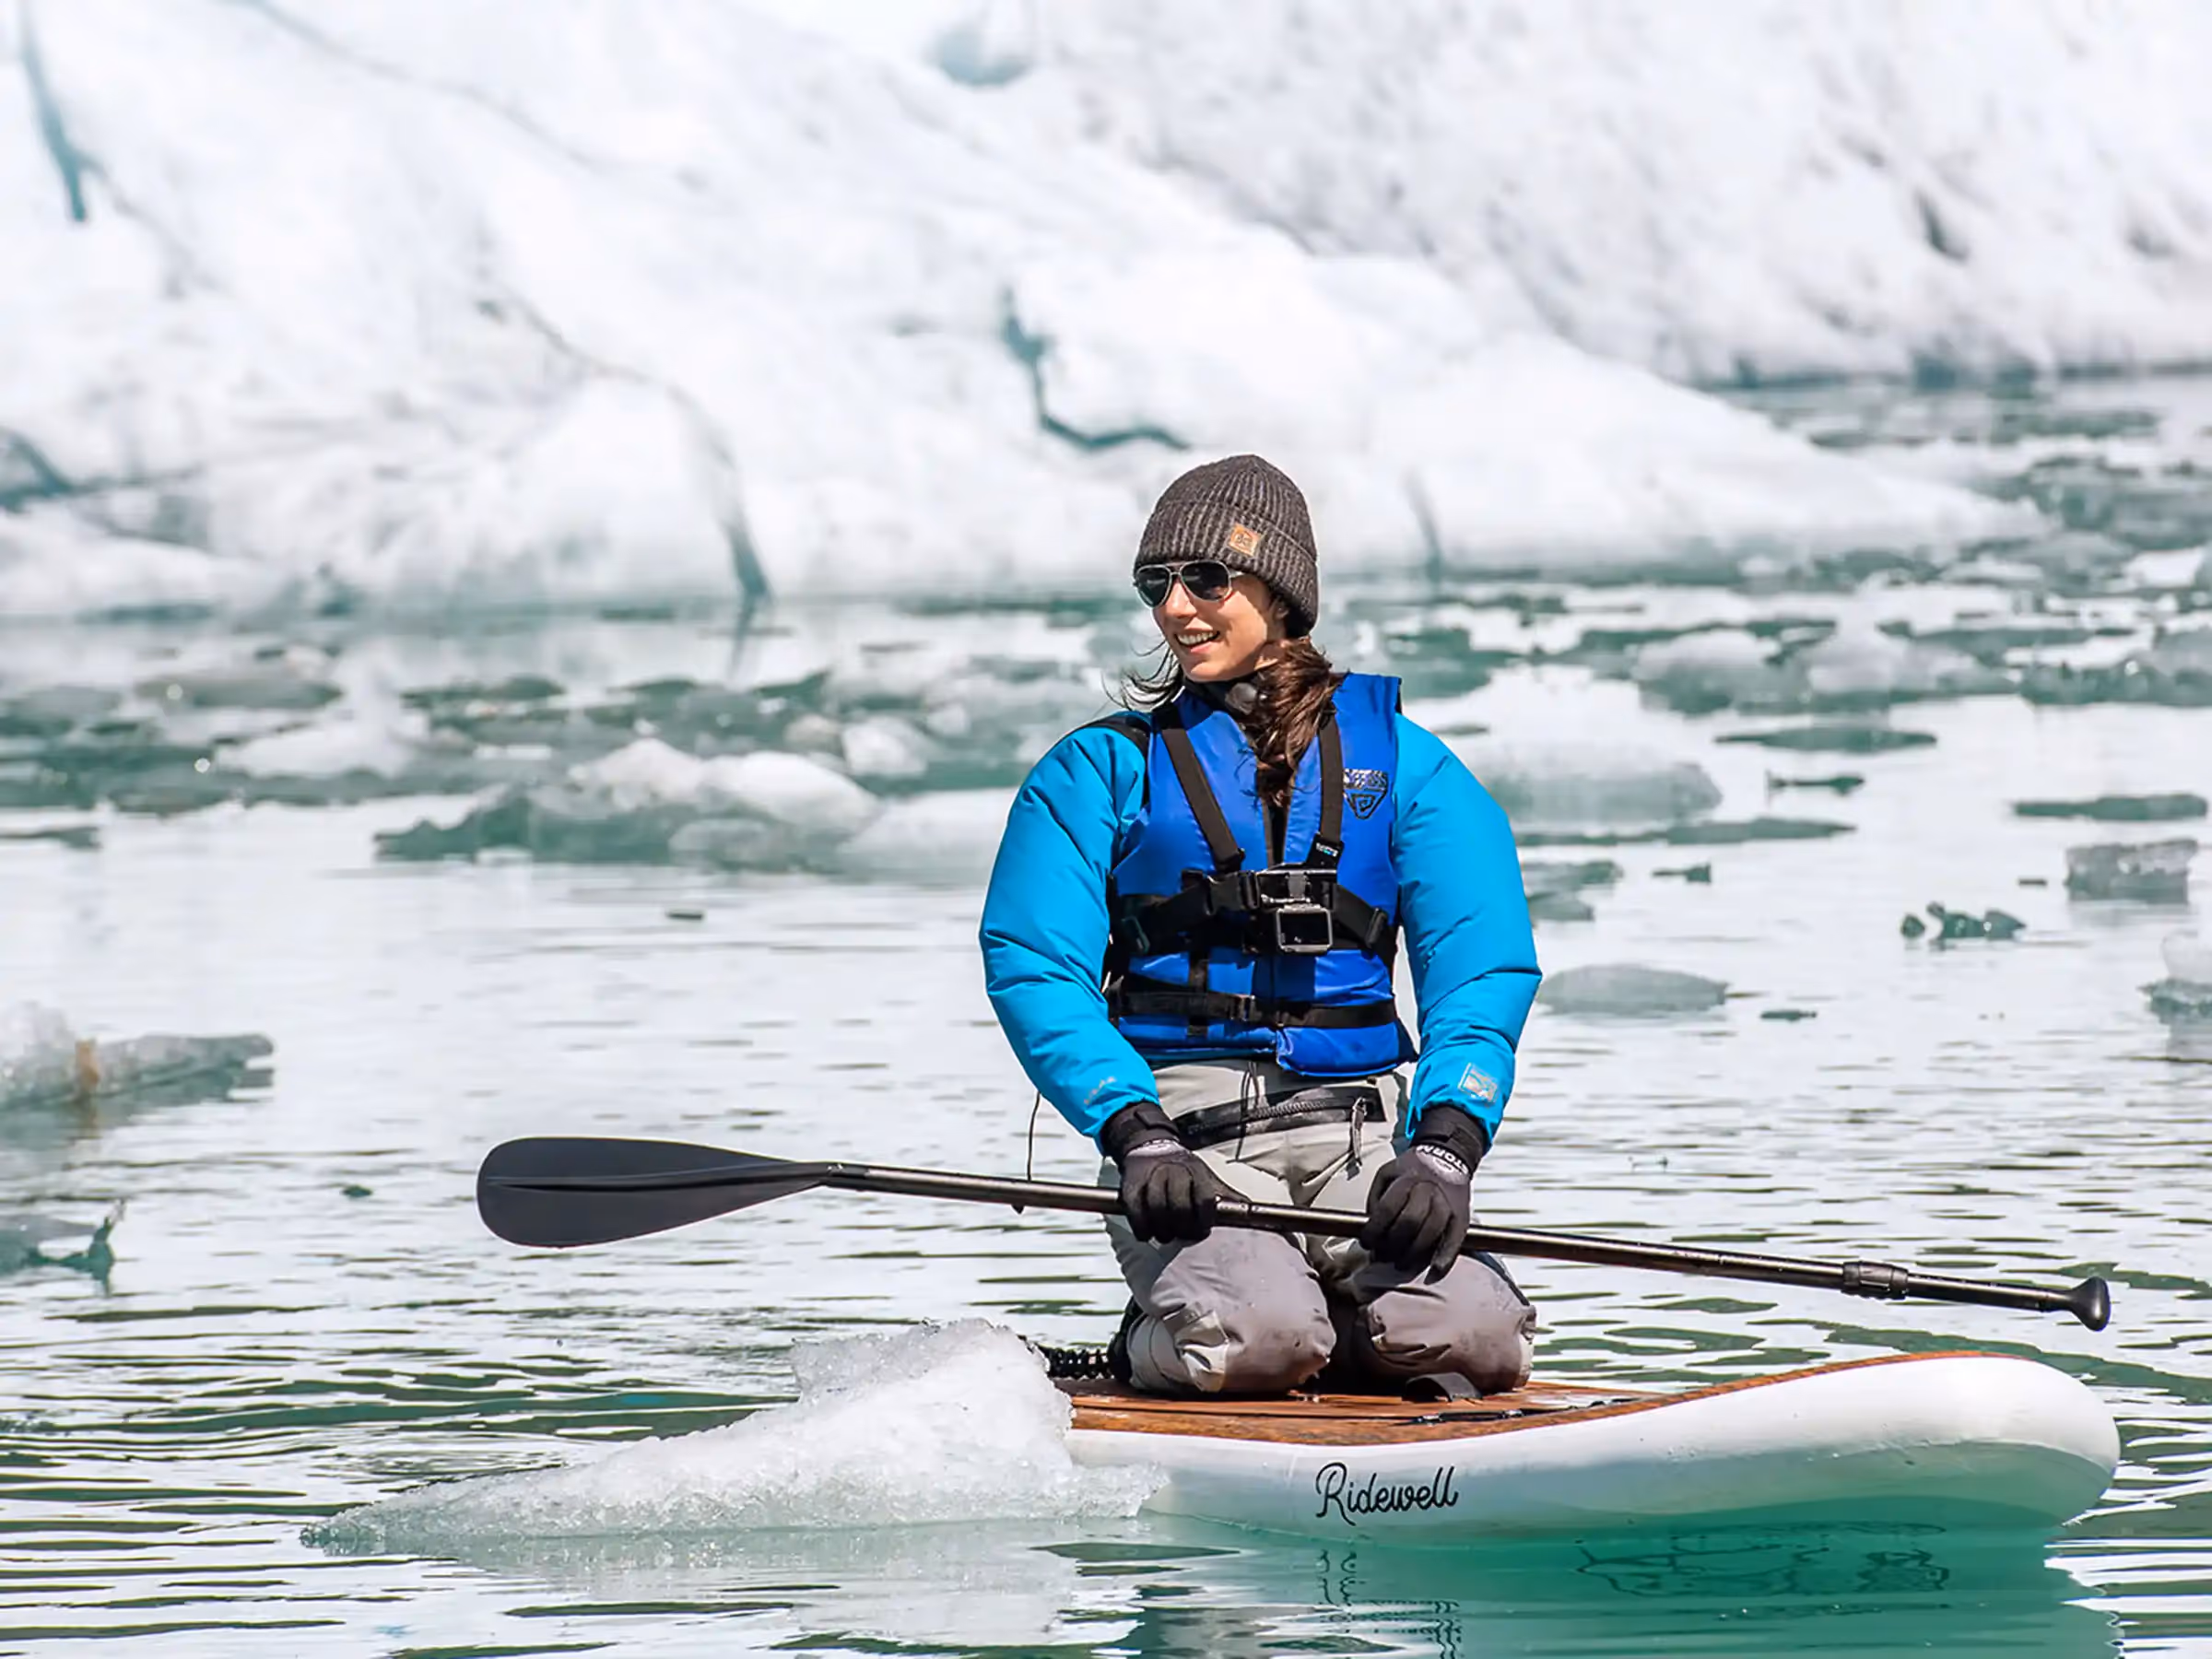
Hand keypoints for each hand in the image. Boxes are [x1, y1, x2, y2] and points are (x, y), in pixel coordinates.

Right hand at [1101, 1103, 1232, 1243]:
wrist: (1148, 1145)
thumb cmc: (1183, 1168)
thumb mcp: (1206, 1176)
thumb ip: (1226, 1194)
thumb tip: (1252, 1208)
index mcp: (1196, 1172)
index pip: (1204, 1200)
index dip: (1203, 1220)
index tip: (1202, 1231)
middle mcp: (1174, 1172)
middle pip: (1179, 1207)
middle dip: (1182, 1228)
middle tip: (1183, 1235)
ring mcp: (1151, 1178)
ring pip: (1156, 1210)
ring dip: (1162, 1230)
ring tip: (1166, 1236)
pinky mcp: (1131, 1186)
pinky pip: (1135, 1211)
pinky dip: (1141, 1227)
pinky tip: (1147, 1233)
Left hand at [1360, 1104, 1488, 1277]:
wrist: (1448, 1156)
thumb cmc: (1412, 1170)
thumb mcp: (1387, 1173)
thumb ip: (1376, 1197)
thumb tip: (1369, 1227)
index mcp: (1407, 1178)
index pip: (1387, 1209)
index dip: (1374, 1230)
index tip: (1366, 1243)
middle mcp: (1429, 1190)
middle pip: (1410, 1222)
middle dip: (1393, 1244)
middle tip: (1381, 1256)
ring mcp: (1447, 1203)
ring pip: (1432, 1232)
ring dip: (1414, 1253)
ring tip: (1400, 1264)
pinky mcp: (1462, 1215)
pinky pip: (1455, 1238)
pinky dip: (1446, 1256)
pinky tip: (1435, 1270)